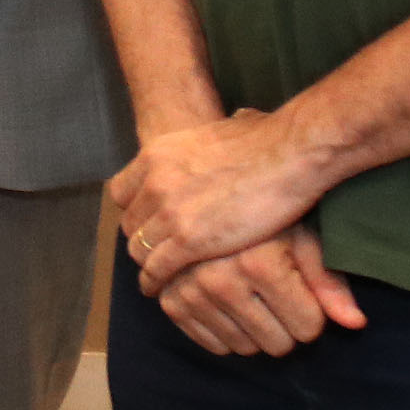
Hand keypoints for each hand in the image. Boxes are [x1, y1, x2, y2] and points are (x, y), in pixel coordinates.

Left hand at [112, 107, 331, 287]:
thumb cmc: (268, 139)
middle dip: (142, 239)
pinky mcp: (188, 241)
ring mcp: (169, 212)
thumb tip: (239, 121)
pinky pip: (157, 269)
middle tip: (157, 253)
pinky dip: (156, 282)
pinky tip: (161, 289)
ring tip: (159, 277)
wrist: (288, 153)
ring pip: (140, 249)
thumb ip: (215, 138)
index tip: (149, 223)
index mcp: (157, 154)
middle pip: (130, 223)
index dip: (135, 211)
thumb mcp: (219, 129)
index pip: (121, 192)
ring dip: (148, 263)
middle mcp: (154, 182)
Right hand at [148, 222, 366, 356]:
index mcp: (258, 264)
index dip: (310, 311)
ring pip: (244, 349)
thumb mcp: (303, 237)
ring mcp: (191, 292)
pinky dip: (225, 333)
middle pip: (277, 344)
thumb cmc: (268, 212)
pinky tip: (228, 305)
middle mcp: (220, 280)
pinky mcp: (170, 301)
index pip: (308, 328)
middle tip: (275, 294)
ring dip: (253, 331)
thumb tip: (356, 324)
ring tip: (251, 295)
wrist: (205, 189)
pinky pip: (212, 345)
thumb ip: (329, 282)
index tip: (300, 289)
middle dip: (283, 325)